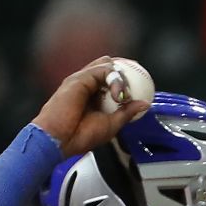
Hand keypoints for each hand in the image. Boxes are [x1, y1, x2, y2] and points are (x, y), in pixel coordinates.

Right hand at [31, 57, 151, 158]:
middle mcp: (88, 85)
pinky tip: (117, 94)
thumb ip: (127, 112)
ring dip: (120, 79)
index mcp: (94, 96)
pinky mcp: (79, 79)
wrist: (61, 138)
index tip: (141, 83)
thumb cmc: (80, 135)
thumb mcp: (112, 124)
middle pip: (108, 67)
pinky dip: (114, 79)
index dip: (125, 78)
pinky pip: (102, 70)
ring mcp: (82, 81)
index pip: (110, 78)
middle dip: (125, 71)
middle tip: (139, 80)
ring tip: (122, 97)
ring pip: (107, 67)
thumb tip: (144, 103)